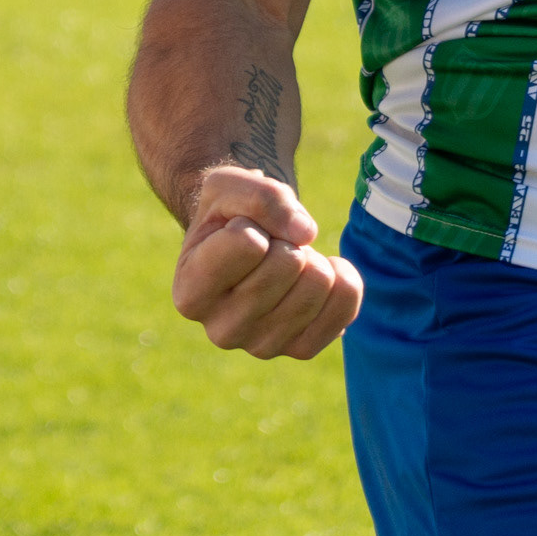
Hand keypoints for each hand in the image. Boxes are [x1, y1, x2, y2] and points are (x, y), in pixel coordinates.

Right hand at [172, 165, 362, 358]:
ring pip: (318, 283)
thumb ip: (260, 196)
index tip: (240, 228)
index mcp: (191, 293)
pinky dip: (344, 279)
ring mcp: (261, 346)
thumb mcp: (228, 186)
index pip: (249, 243)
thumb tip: (306, 234)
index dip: (254, 220)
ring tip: (286, 261)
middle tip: (270, 244)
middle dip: (287, 239)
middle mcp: (221, 331)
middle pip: (288, 263)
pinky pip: (345, 307)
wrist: (244, 242)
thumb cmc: (230, 214)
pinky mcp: (300, 349)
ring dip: (311, 257)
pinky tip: (321, 272)